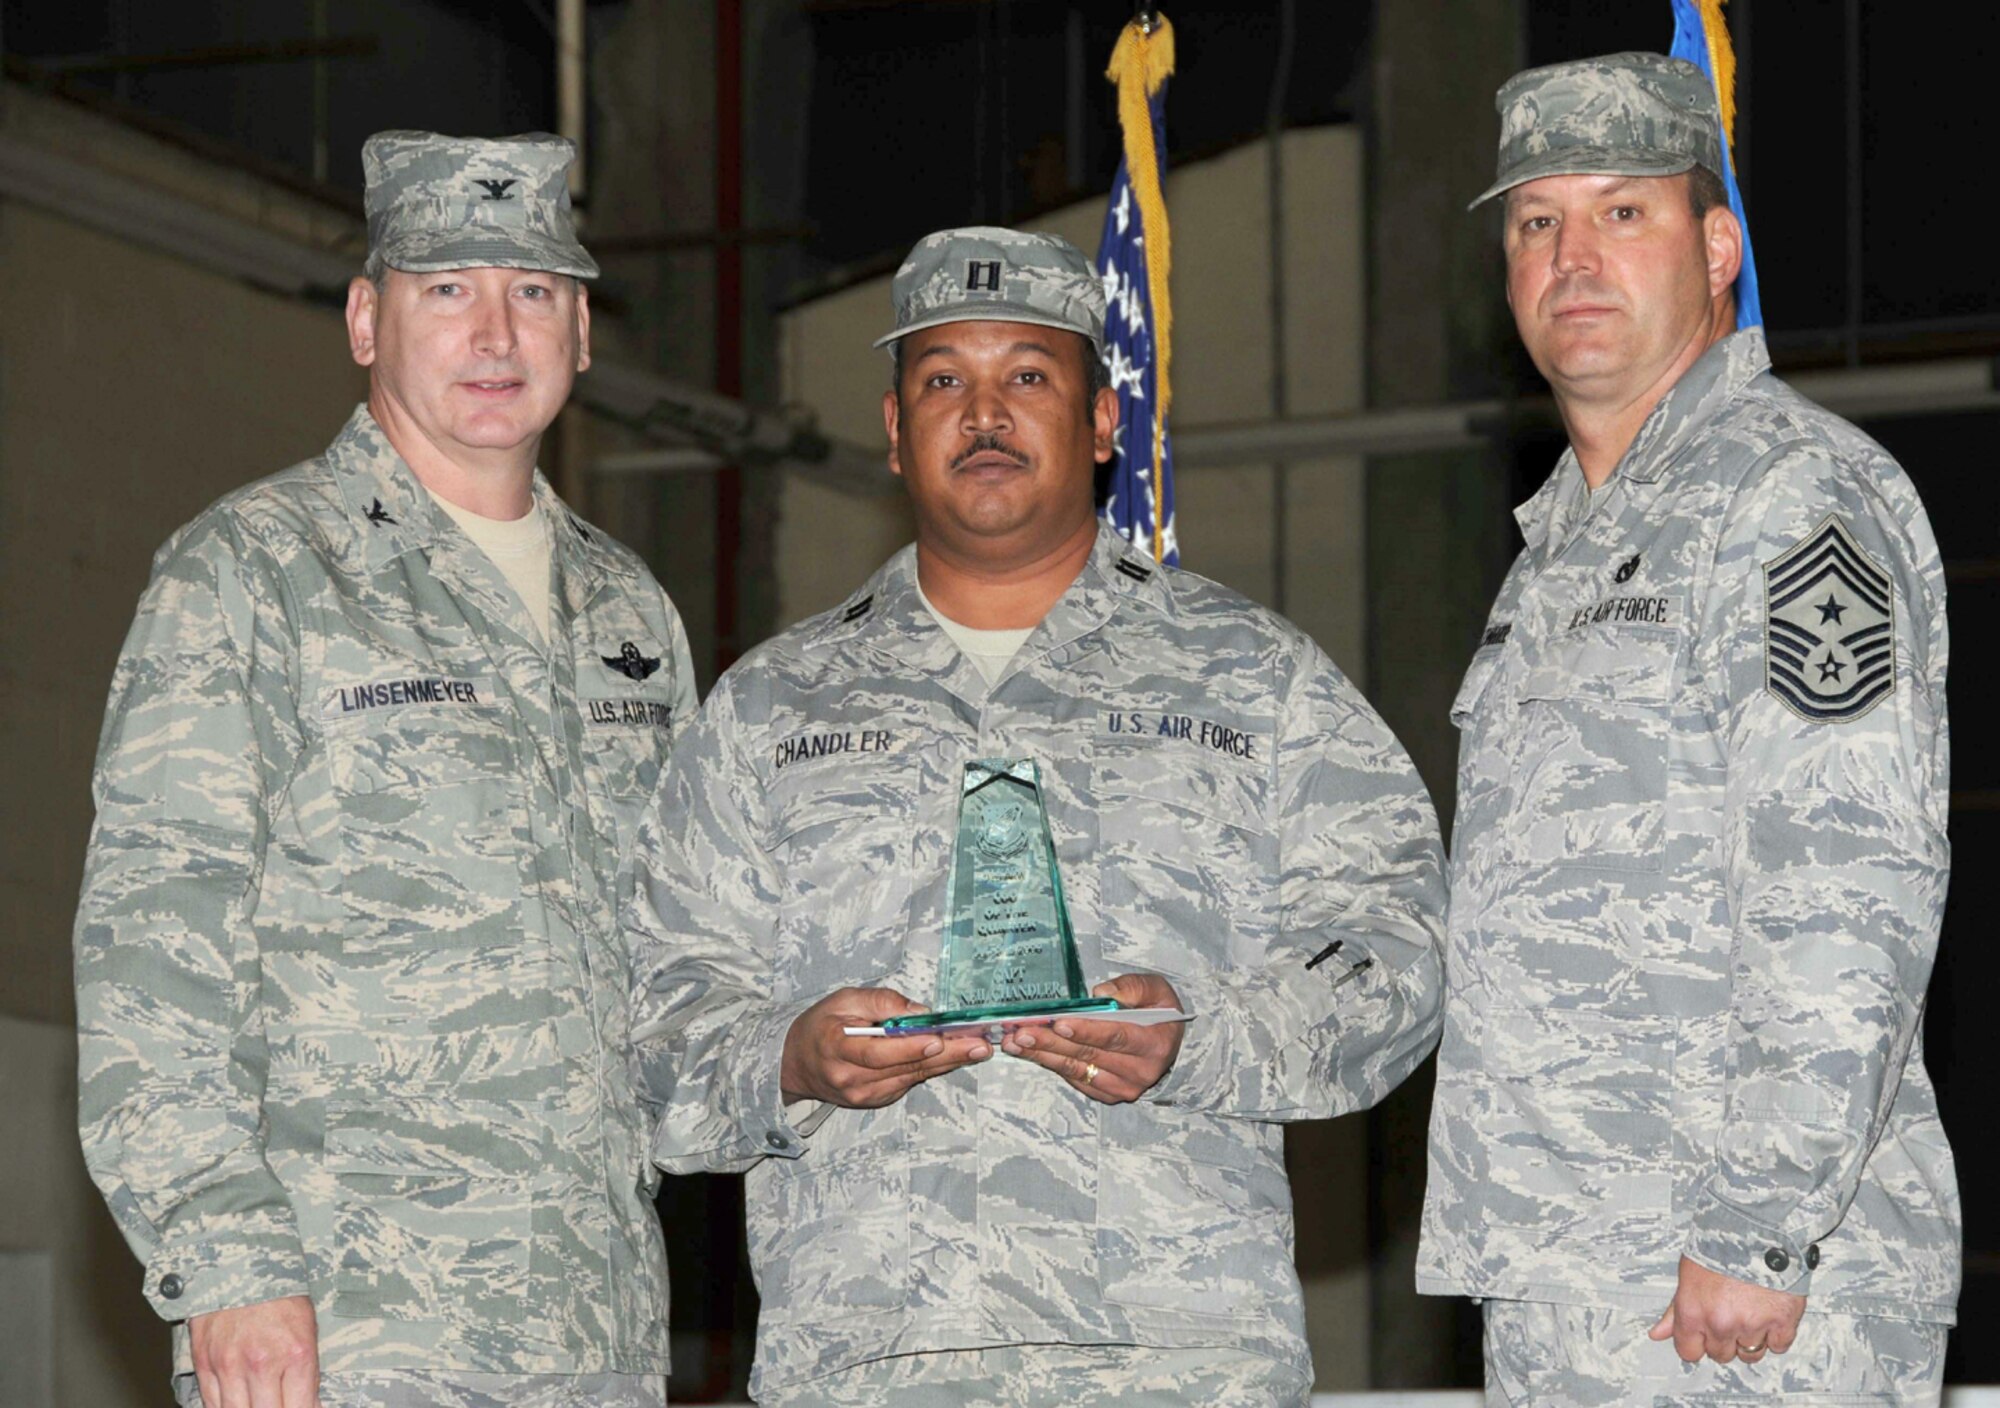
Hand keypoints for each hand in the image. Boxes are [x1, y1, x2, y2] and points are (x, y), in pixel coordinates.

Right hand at [189, 1294, 320, 1407]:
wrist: (242, 1267)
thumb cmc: (280, 1297)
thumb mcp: (308, 1330)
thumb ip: (307, 1374)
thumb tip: (310, 1406)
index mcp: (296, 1354)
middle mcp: (262, 1364)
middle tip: (279, 1402)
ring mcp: (230, 1366)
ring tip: (258, 1400)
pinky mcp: (204, 1365)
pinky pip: (211, 1404)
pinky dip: (224, 1407)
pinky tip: (237, 1402)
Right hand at [780, 986, 990, 1108]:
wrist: (795, 1063)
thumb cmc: (820, 1026)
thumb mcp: (843, 1000)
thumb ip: (881, 1003)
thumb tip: (919, 1012)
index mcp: (838, 1049)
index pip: (878, 1053)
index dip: (910, 1048)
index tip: (938, 1039)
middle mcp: (851, 1079)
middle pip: (904, 1068)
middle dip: (946, 1055)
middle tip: (978, 1046)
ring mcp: (863, 1095)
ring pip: (912, 1077)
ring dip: (947, 1063)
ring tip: (977, 1049)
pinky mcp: (874, 1100)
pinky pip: (908, 1082)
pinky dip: (931, 1069)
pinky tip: (954, 1057)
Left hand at [1000, 973, 1183, 1103]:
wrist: (1167, 1042)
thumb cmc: (1158, 1011)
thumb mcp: (1155, 989)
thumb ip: (1131, 988)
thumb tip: (1100, 995)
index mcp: (1154, 1044)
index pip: (1115, 1037)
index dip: (1085, 1031)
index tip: (1058, 1024)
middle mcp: (1140, 1071)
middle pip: (1089, 1055)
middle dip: (1052, 1043)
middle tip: (1023, 1033)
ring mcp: (1123, 1087)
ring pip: (1077, 1069)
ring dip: (1043, 1055)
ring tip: (1016, 1043)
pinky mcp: (1108, 1094)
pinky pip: (1075, 1078)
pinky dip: (1051, 1064)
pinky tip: (1031, 1052)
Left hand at [1649, 1255, 1806, 1364]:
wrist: (1755, 1226)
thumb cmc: (1718, 1243)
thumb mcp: (1687, 1273)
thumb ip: (1675, 1309)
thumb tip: (1658, 1333)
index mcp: (1693, 1312)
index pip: (1688, 1352)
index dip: (1695, 1342)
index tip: (1702, 1334)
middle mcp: (1721, 1323)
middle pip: (1721, 1355)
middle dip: (1723, 1338)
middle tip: (1728, 1313)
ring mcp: (1753, 1324)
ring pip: (1751, 1353)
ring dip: (1750, 1338)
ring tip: (1749, 1312)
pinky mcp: (1783, 1321)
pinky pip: (1779, 1346)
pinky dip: (1776, 1334)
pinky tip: (1769, 1314)